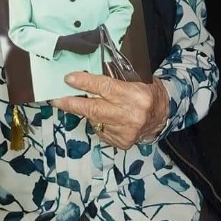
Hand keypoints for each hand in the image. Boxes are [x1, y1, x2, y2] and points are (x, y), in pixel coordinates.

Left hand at [52, 73, 169, 148]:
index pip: (105, 87)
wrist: (164, 116)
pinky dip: (98, 123)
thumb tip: (89, 78)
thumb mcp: (139, 80)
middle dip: (72, 103)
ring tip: (80, 104)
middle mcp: (131, 115)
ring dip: (86, 112)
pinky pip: (101, 131)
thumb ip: (117, 80)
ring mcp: (126, 131)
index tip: (69, 78)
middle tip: (56, 99)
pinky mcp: (122, 142)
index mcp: (136, 96)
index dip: (85, 82)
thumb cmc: (149, 92)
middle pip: (94, 109)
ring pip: (95, 121)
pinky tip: (104, 117)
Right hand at [56, 29, 100, 53]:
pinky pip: (86, 53)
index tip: (98, 42)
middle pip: (93, 50)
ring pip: (90, 52)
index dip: (97, 44)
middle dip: (95, 47)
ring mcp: (81, 52)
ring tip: (92, 45)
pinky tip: (87, 47)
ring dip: (92, 49)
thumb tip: (92, 31)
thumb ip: (87, 33)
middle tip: (96, 43)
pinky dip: (89, 51)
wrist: (65, 43)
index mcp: (85, 44)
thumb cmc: (72, 38)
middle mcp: (84, 49)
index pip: (94, 46)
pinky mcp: (79, 53)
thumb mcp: (80, 34)